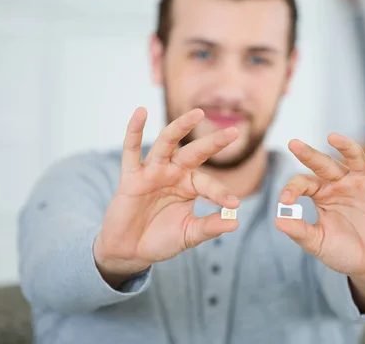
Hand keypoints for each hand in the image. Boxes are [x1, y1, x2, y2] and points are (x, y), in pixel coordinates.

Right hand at [94, 107, 240, 286]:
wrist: (130, 251)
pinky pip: (131, 150)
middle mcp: (173, 173)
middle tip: (234, 132)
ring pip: (166, 143)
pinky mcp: (131, 176)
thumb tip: (234, 223)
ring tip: (197, 113)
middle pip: (194, 152)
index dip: (220, 194)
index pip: (209, 184)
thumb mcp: (189, 234)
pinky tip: (141, 112)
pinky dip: (134, 130)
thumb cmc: (160, 239)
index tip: (233, 205)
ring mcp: (152, 172)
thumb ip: (209, 227)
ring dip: (181, 127)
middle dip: (213, 143)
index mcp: (189, 185)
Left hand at [275, 124, 364, 297]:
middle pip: (324, 164)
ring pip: (353, 157)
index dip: (292, 188)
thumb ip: (300, 232)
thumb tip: (277, 219)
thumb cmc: (344, 252)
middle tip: (293, 144)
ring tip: (332, 137)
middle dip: (309, 154)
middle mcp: (340, 184)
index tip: (285, 201)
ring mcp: (363, 183)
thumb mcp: (319, 244)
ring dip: (344, 146)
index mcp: (321, 194)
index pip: (303, 182)